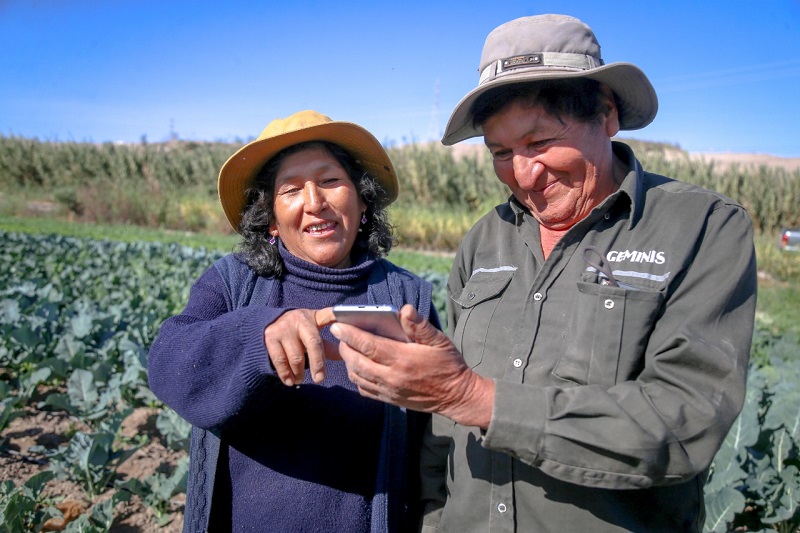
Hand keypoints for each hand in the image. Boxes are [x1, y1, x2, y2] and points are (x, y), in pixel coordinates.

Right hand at [264, 307, 337, 385]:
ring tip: (300, 380)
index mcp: (313, 316)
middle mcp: (298, 319)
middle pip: (312, 344)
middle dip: (317, 364)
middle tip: (320, 379)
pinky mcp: (270, 337)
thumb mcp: (314, 332)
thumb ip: (328, 345)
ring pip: (295, 356)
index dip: (336, 319)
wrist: (271, 322)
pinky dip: (285, 373)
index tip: (344, 332)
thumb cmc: (300, 331)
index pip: (328, 317)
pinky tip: (290, 381)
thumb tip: (346, 357)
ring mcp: (283, 328)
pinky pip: (279, 360)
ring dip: (299, 372)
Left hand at [330, 305, 494, 427]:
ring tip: (347, 348)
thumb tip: (404, 309)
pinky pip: (364, 389)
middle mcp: (392, 377)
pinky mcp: (389, 399)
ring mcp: (389, 390)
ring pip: (357, 376)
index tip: (337, 325)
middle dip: (344, 346)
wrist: (456, 396)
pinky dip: (356, 377)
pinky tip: (358, 366)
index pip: (369, 345)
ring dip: (348, 361)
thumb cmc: (448, 365)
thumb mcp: (440, 341)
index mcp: (403, 359)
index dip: (350, 334)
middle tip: (338, 334)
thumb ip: (420, 325)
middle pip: (357, 361)